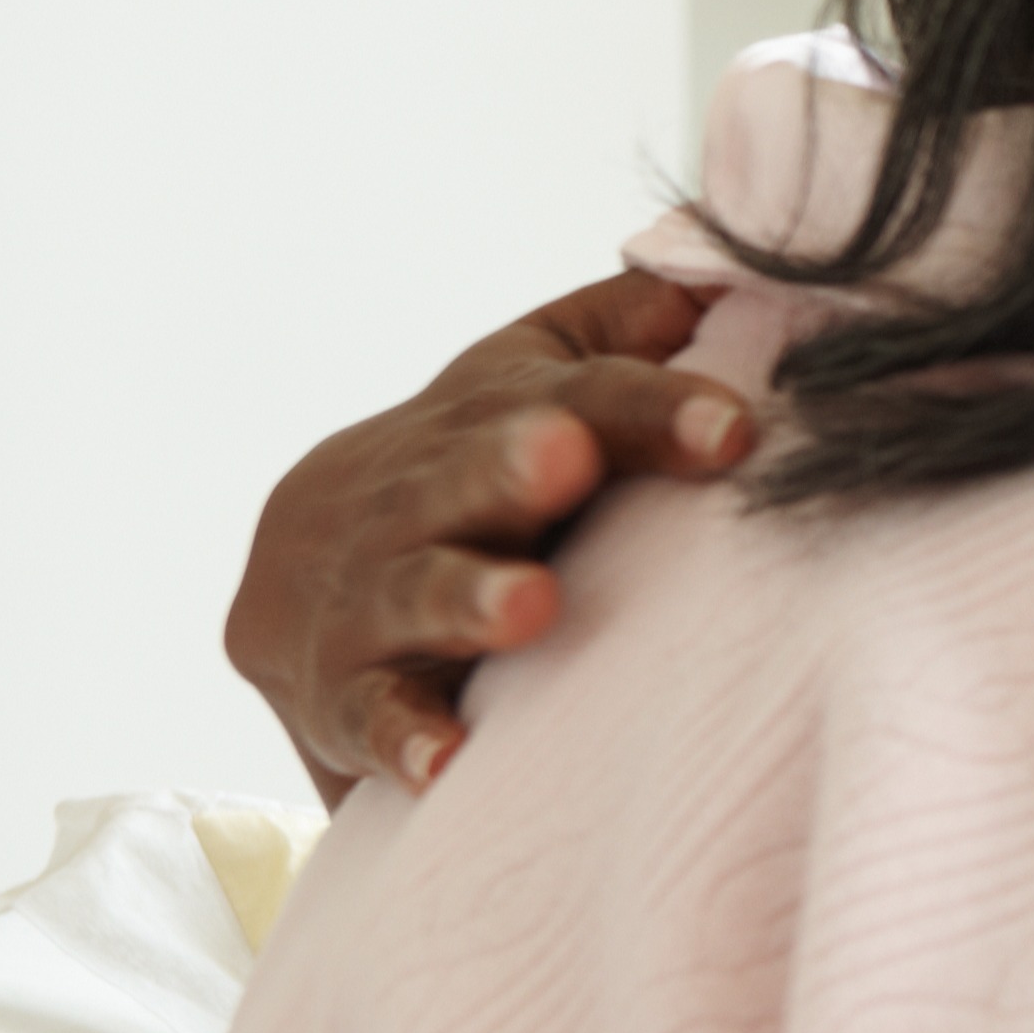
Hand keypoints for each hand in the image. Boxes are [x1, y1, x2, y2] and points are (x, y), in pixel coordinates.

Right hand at [227, 270, 753, 802]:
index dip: (650, 407)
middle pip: (465, 474)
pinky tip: (445, 760)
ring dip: (469, 596)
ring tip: (529, 606)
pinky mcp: (338, 696)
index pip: (575, 397)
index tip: (732, 427)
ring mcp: (367, 595)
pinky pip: (371, 715)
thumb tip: (724, 272)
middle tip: (563, 457)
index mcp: (485, 412)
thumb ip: (622, 335)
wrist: (300, 577)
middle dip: (512, 464)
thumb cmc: (470, 468)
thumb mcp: (533, 383)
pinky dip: (405, 735)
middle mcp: (416, 492)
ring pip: (414, 590)